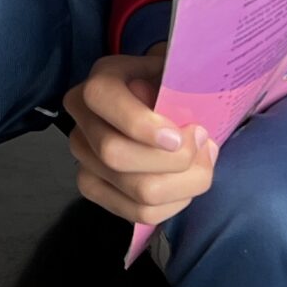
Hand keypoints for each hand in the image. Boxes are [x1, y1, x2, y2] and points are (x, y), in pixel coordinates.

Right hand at [64, 48, 217, 225]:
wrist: (164, 105)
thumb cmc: (174, 87)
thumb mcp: (178, 73)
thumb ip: (180, 85)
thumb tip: (181, 120)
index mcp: (101, 81)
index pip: (101, 99)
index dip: (140, 123)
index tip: (180, 136)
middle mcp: (82, 117)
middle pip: (115, 154)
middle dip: (172, 161)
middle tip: (204, 146)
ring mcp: (83, 156)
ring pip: (134, 191)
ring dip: (182, 185)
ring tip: (202, 166)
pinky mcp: (93, 187)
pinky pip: (137, 212)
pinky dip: (172, 205)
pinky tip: (184, 185)